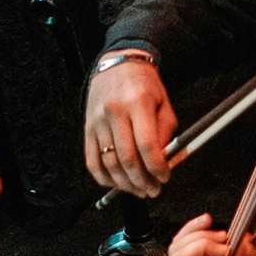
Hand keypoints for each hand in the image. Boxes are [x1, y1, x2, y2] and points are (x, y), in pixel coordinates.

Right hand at [84, 55, 176, 197]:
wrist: (118, 64)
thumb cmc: (144, 85)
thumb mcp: (164, 105)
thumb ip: (167, 135)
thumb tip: (168, 164)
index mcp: (137, 104)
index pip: (147, 145)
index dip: (157, 167)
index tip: (164, 178)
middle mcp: (114, 112)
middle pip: (127, 158)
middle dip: (142, 181)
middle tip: (153, 190)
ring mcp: (97, 121)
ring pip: (109, 163)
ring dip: (126, 184)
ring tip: (139, 190)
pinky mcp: (87, 128)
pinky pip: (92, 161)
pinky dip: (104, 178)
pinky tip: (117, 183)